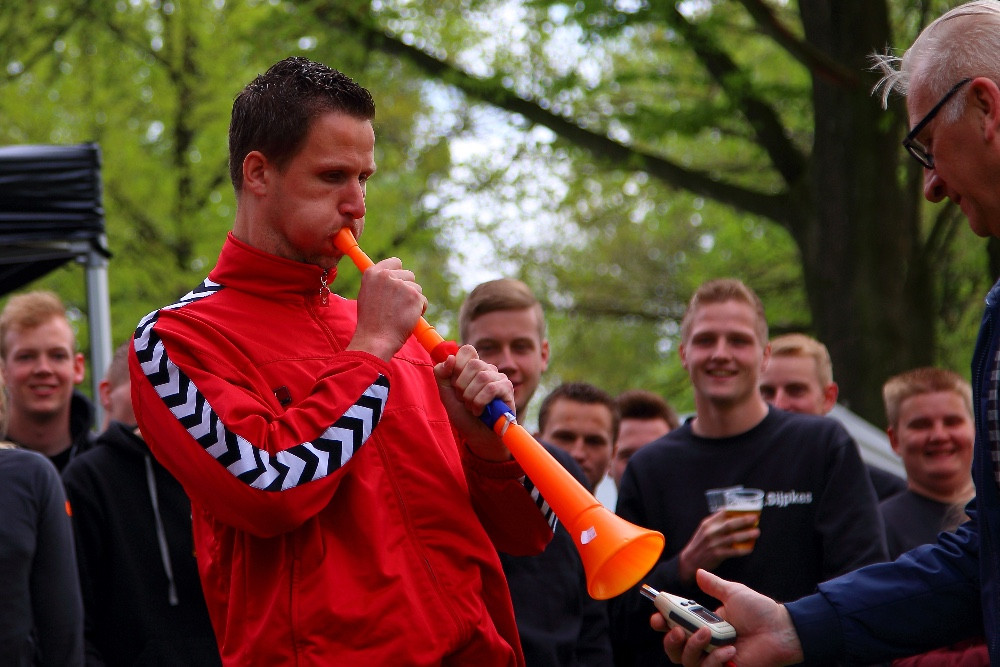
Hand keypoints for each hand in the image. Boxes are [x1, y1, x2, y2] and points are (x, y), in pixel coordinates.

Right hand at [347, 257, 427, 360]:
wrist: (376, 339)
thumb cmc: (371, 323)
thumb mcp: (367, 296)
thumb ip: (380, 284)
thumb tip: (393, 278)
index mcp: (372, 273)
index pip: (395, 262)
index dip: (399, 273)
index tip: (399, 283)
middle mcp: (386, 275)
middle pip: (409, 274)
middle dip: (407, 289)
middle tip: (398, 306)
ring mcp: (401, 285)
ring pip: (417, 288)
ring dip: (413, 300)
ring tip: (400, 315)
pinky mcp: (414, 296)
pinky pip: (423, 301)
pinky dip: (419, 310)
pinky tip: (407, 319)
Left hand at [433, 344, 513, 460]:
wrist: (478, 437)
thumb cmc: (464, 416)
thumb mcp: (446, 396)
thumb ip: (442, 375)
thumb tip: (450, 358)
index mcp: (472, 368)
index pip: (467, 350)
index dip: (458, 366)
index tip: (455, 385)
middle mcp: (487, 369)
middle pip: (473, 364)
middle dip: (462, 386)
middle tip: (463, 400)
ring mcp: (499, 378)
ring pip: (482, 377)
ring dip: (471, 397)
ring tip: (472, 408)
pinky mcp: (507, 389)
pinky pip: (491, 388)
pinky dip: (480, 402)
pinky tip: (480, 411)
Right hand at [659, 569, 802, 666]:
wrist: (782, 629)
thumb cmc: (760, 611)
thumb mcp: (733, 593)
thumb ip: (713, 585)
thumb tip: (698, 571)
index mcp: (703, 624)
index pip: (674, 627)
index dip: (661, 624)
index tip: (657, 617)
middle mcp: (705, 643)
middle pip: (674, 649)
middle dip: (670, 640)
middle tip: (677, 629)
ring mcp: (714, 658)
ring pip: (687, 661)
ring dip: (692, 647)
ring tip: (707, 634)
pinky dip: (715, 661)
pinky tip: (730, 650)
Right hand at [677, 511, 760, 581]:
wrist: (689, 561)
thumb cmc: (699, 544)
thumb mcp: (704, 530)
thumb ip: (715, 523)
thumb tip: (731, 514)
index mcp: (707, 523)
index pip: (723, 513)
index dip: (736, 510)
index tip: (747, 509)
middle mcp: (710, 532)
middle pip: (730, 524)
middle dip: (744, 520)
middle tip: (755, 518)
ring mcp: (713, 543)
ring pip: (733, 537)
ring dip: (747, 534)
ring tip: (756, 532)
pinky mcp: (717, 554)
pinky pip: (733, 551)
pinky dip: (743, 550)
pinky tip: (750, 548)